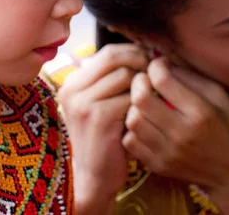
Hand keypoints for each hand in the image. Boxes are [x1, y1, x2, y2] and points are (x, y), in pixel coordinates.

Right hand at [58, 44, 148, 214]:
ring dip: (143, 86)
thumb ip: (112, 79)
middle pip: (116, 58)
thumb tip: (144, 51)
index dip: (133, 54)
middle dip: (140, 64)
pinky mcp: (98, 117)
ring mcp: (83, 102)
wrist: (95, 177)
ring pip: (126, 76)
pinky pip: (131, 97)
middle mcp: (73, 88)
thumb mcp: (101, 104)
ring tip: (149, 101)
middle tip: (155, 78)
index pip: (108, 52)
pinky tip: (145, 117)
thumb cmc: (106, 138)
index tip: (150, 65)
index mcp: (73, 82)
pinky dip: (142, 105)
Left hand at [122, 57, 228, 213]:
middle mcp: (182, 133)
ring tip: (145, 102)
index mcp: (200, 113)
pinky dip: (133, 129)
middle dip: (139, 82)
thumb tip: (163, 63)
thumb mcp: (221, 96)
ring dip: (134, 106)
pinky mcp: (158, 166)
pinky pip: (130, 141)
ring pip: (132, 120)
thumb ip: (191, 78)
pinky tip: (146, 123)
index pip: (163, 81)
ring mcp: (168, 152)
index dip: (156, 66)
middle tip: (145, 80)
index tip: (160, 65)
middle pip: (141, 100)